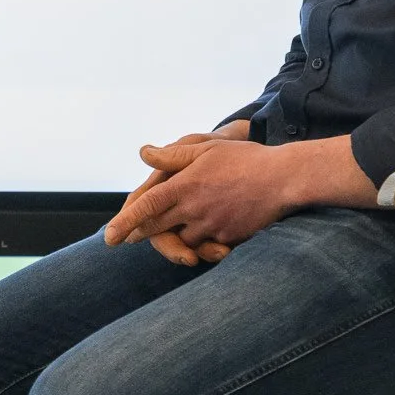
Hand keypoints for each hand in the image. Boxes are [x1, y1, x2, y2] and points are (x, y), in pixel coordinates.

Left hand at [105, 132, 375, 253]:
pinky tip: (206, 233)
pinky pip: (208, 246)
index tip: (109, 238)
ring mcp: (212, 227)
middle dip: (141, 234)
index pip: (146, 207)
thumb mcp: (205, 149)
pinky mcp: (229, 238)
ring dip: (177, 237)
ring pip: (183, 240)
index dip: (124, 223)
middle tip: (128, 237)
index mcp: (185, 186)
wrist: (284, 179)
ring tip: (177, 228)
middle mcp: (194, 210)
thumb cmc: (244, 159)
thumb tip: (144, 152)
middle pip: (157, 229)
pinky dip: (203, 242)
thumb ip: (172, 156)